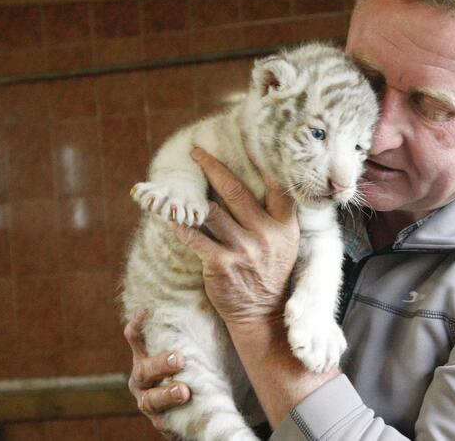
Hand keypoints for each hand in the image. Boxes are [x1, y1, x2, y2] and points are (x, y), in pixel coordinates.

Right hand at [124, 309, 190, 438]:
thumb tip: (212, 291)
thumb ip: (197, 325)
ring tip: (185, 391)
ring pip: (151, 400)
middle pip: (144, 369)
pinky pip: (163, 422)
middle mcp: (142, 378)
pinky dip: (172, 418)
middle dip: (160, 364)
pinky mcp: (162, 423)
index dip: (138, 323)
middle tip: (180, 359)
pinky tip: (184, 414)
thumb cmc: (199, 367)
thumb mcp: (197, 345)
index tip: (148, 310)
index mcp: (147, 354)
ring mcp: (149, 402)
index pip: (136, 337)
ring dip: (166, 395)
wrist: (203, 405)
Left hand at [172, 147, 299, 325]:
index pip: (276, 186)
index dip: (261, 161)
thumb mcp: (284, 245)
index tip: (247, 140)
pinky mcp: (221, 264)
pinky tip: (169, 216)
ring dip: (192, 196)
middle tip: (196, 153)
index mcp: (284, 226)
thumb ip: (274, 218)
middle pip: (236, 190)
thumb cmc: (269, 275)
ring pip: (212, 212)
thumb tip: (254, 187)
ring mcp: (243, 250)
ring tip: (176, 184)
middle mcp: (266, 234)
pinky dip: (181, 226)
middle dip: (213, 167)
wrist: (262, 315)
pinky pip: (195, 238)